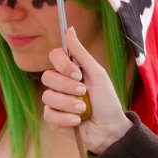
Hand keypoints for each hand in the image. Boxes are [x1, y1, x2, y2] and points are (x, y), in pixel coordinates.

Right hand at [41, 27, 132, 153]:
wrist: (110, 129)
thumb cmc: (107, 100)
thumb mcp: (97, 73)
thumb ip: (81, 53)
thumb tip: (69, 28)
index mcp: (71, 71)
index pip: (54, 57)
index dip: (62, 64)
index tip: (78, 73)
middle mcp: (60, 84)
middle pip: (47, 76)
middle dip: (67, 86)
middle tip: (83, 92)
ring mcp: (55, 101)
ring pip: (47, 96)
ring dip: (68, 103)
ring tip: (83, 108)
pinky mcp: (53, 119)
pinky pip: (48, 114)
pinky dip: (65, 118)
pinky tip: (77, 120)